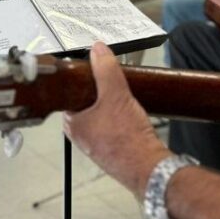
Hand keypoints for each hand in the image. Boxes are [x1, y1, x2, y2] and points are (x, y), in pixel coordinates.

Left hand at [63, 42, 170, 196]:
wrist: (150, 167)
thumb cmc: (128, 140)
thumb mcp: (116, 95)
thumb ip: (106, 69)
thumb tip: (98, 50)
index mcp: (72, 124)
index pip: (69, 93)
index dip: (82, 80)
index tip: (94, 72)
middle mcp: (81, 136)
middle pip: (86, 103)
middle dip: (101, 93)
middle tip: (114, 86)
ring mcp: (96, 144)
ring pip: (100, 115)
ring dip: (112, 106)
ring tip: (125, 101)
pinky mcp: (112, 150)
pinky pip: (112, 127)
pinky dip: (120, 119)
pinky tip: (130, 117)